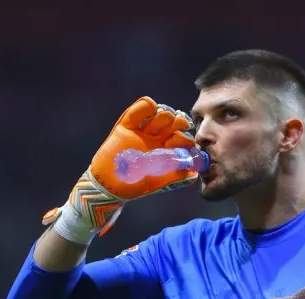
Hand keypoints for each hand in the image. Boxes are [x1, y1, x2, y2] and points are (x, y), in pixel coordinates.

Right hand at [42, 97, 198, 244]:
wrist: (110, 185)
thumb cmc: (135, 186)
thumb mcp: (158, 182)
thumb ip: (176, 176)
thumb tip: (195, 173)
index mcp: (165, 151)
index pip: (180, 138)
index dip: (185, 136)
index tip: (186, 139)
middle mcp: (155, 139)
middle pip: (172, 123)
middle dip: (179, 121)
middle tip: (181, 123)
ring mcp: (142, 131)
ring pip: (159, 114)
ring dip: (165, 113)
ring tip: (164, 118)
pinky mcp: (127, 125)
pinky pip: (139, 110)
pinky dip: (146, 105)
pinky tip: (151, 108)